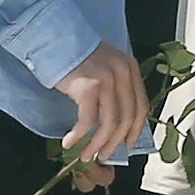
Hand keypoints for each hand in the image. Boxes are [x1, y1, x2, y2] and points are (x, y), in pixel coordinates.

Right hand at [50, 42, 149, 181]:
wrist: (53, 39)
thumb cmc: (75, 55)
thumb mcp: (104, 67)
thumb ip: (114, 87)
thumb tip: (115, 123)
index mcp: (130, 68)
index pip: (141, 106)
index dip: (135, 130)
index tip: (126, 145)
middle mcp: (123, 73)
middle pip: (126, 119)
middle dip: (114, 143)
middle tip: (102, 156)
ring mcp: (107, 79)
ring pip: (109, 124)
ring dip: (96, 144)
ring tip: (86, 155)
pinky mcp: (89, 86)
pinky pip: (88, 120)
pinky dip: (79, 136)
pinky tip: (69, 142)